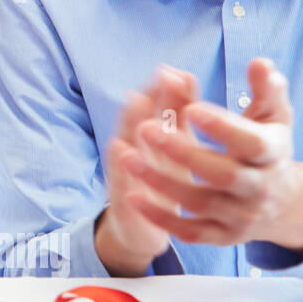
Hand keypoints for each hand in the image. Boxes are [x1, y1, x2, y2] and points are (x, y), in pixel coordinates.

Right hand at [97, 66, 199, 274]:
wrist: (142, 229)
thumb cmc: (161, 180)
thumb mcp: (175, 146)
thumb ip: (178, 112)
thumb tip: (183, 74)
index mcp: (148, 136)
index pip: (153, 106)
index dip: (163, 89)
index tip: (175, 72)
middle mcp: (131, 149)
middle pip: (135, 120)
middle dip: (145, 100)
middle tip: (158, 81)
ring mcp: (123, 172)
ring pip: (124, 144)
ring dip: (129, 123)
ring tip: (136, 103)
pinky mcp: (121, 198)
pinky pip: (119, 179)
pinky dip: (120, 165)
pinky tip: (121, 150)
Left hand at [122, 58, 302, 253]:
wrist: (282, 204)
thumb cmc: (267, 147)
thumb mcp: (272, 117)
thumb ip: (265, 90)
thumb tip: (260, 62)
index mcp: (273, 154)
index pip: (253, 143)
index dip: (223, 127)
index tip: (192, 108)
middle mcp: (260, 188)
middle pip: (223, 174)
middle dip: (182, 152)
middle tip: (145, 128)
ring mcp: (241, 215)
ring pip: (200, 203)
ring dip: (161, 182)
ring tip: (128, 159)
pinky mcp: (223, 236)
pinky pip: (190, 232)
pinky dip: (161, 217)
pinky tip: (132, 197)